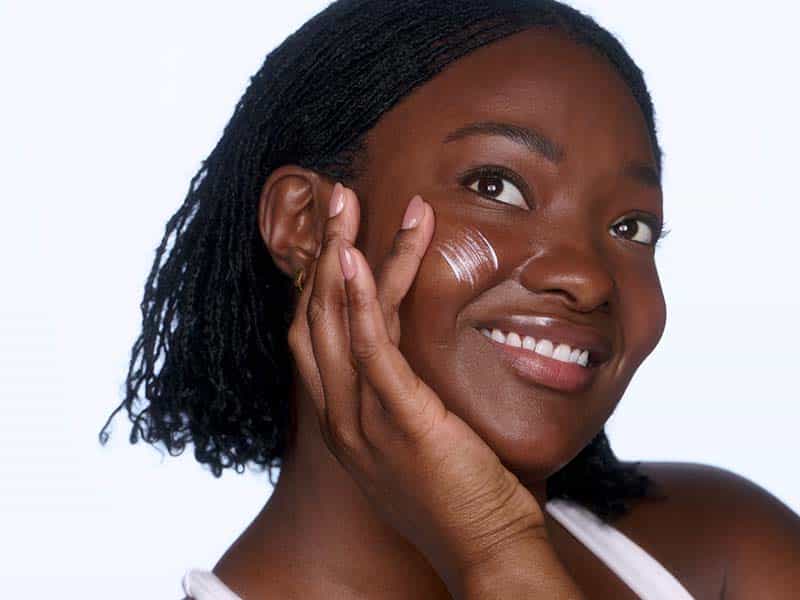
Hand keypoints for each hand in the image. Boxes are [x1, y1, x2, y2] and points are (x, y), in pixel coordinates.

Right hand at [287, 182, 548, 589]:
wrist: (485, 551)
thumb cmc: (460, 495)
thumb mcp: (416, 442)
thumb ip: (401, 399)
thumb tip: (413, 361)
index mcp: (342, 423)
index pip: (314, 340)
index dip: (316, 283)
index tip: (333, 235)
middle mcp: (339, 420)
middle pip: (313, 320)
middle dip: (320, 254)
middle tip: (335, 198)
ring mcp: (363, 422)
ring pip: (337, 321)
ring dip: (338, 254)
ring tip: (347, 200)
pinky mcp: (400, 420)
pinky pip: (369, 348)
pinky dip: (354, 297)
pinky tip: (351, 255)